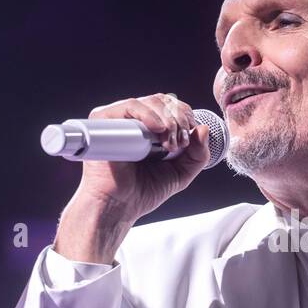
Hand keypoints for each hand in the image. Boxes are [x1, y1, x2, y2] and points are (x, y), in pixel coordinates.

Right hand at [55, 94, 210, 263]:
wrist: (118, 206)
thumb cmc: (143, 191)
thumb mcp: (181, 173)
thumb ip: (198, 154)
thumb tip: (204, 128)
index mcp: (150, 129)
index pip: (172, 107)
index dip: (185, 117)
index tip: (189, 139)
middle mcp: (134, 120)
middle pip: (164, 101)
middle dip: (179, 119)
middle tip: (180, 143)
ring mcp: (119, 119)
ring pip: (150, 102)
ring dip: (168, 119)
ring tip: (169, 144)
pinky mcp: (104, 121)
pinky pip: (129, 106)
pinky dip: (148, 113)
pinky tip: (158, 129)